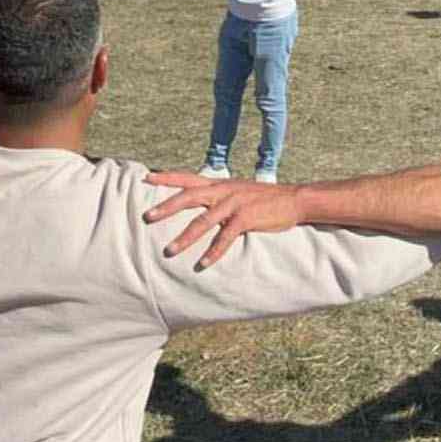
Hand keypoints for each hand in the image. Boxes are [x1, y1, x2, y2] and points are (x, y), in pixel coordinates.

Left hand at [142, 171, 304, 268]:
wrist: (294, 199)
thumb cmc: (264, 199)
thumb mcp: (238, 191)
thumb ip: (219, 195)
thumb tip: (201, 203)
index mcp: (219, 184)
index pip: (187, 177)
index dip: (167, 178)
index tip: (147, 177)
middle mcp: (223, 190)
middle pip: (188, 196)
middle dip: (166, 207)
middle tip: (147, 217)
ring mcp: (234, 203)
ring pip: (203, 221)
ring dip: (185, 237)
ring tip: (169, 251)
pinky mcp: (246, 218)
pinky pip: (226, 237)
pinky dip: (214, 252)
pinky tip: (203, 264)